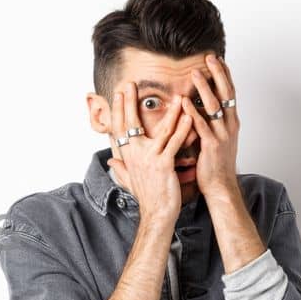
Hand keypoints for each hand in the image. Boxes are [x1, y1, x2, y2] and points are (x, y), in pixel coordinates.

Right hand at [107, 81, 194, 222]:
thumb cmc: (147, 197)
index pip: (120, 128)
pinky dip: (183, 128)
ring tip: (176, 96)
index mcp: (128, 156)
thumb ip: (120, 169)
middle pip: (131, 123)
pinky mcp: (164, 164)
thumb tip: (110, 161)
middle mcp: (135, 155)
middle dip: (130, 102)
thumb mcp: (129, 180)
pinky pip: (175, 142)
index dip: (118, 110)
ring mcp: (149, 159)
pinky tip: (190, 116)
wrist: (157, 214)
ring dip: (170, 111)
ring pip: (160, 130)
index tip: (118, 94)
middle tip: (132, 85)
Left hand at [184, 54, 240, 199]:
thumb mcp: (216, 135)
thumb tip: (201, 103)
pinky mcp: (212, 146)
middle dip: (218, 74)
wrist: (220, 185)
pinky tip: (184, 102)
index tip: (217, 58)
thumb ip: (210, 119)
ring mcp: (222, 134)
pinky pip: (201, 126)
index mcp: (230, 121)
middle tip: (210, 57)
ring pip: (214, 107)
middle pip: (226, 93)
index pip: (229, 92)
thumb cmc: (215, 161)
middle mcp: (229, 124)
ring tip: (195, 73)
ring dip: (204, 89)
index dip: (224, 74)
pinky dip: (192, 113)